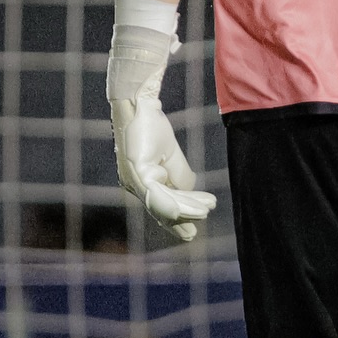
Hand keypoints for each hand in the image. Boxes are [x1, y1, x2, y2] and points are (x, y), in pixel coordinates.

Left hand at [111, 97, 216, 241]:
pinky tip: (182, 210)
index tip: (190, 234)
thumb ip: (179, 176)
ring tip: (204, 212)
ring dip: (183, 209)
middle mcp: (134, 183)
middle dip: (181, 219)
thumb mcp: (171, 156)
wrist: (140, 103)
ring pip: (159, 202)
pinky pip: (154, 190)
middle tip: (195, 231)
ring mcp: (133, 176)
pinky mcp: (135, 167)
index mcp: (142, 181)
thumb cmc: (152, 126)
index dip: (176, 220)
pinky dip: (170, 201)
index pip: (160, 206)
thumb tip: (189, 193)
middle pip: (160, 208)